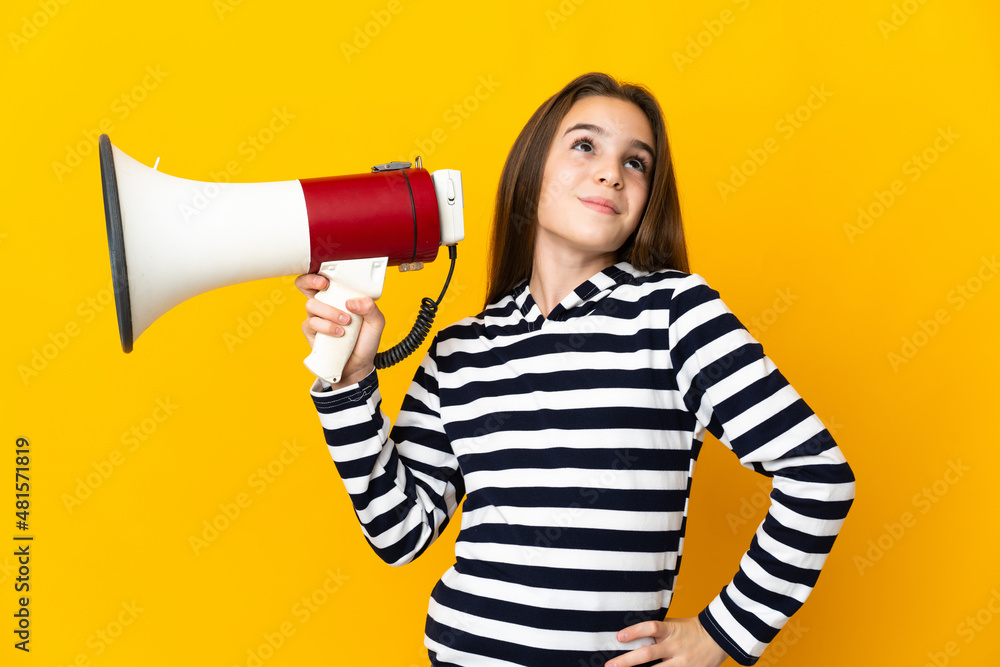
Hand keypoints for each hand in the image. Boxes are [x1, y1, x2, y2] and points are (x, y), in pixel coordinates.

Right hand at [295, 273, 385, 388]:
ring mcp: (317, 317)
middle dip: (310, 281)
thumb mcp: (376, 322)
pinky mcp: (311, 332)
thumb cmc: (365, 341)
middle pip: (305, 284)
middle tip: (324, 285)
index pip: (324, 277)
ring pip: (312, 305)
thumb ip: (371, 308)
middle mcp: (326, 304)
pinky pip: (311, 323)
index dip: (319, 272)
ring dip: (330, 312)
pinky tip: (339, 333)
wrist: (358, 365)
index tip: (328, 276)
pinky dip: (326, 327)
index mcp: (340, 296)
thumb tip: (352, 302)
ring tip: (346, 323)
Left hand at [606, 617, 727, 666]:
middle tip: (610, 666)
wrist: (719, 637)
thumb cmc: (691, 629)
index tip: (619, 637)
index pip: (651, 628)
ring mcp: (682, 662)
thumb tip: (631, 636)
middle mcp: (675, 646)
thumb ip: (657, 632)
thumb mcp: (674, 625)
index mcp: (671, 630)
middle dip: (627, 661)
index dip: (634, 631)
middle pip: (648, 653)